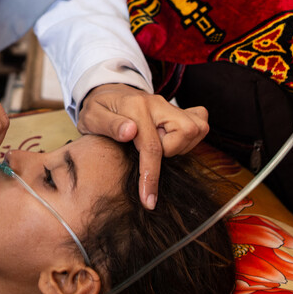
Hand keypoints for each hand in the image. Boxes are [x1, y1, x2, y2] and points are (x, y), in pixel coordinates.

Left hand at [77, 83, 208, 209]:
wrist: (104, 93)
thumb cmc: (97, 108)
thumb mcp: (92, 116)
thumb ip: (109, 125)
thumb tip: (129, 132)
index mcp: (135, 106)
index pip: (152, 146)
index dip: (151, 176)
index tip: (148, 200)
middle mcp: (157, 103)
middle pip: (186, 131)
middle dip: (172, 151)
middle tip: (149, 152)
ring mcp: (169, 106)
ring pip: (197, 128)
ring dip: (181, 145)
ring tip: (158, 144)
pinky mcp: (177, 110)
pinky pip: (199, 121)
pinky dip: (190, 136)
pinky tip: (170, 139)